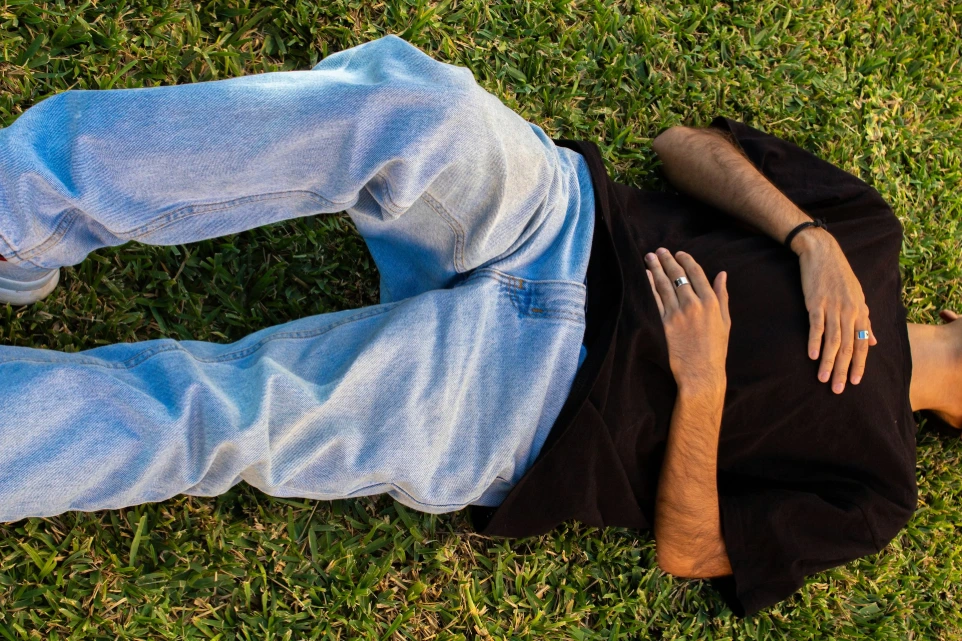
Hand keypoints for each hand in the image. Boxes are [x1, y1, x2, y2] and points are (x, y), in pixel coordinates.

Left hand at [645, 247, 730, 393]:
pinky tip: (645, 275)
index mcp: (711, 303)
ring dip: (656, 268)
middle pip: (678, 276)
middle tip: (660, 250)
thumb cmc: (715, 349)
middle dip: (668, 260)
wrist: (701, 373)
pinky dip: (649, 285)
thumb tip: (722, 274)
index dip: (686, 260)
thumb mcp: (725, 321)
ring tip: (649, 257)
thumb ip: (722, 296)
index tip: (679, 253)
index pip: (696, 274)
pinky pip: (654, 300)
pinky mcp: (663, 324)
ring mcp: (677, 314)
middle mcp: (694, 305)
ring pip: (664, 284)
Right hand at [795, 231, 876, 393]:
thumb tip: (874, 341)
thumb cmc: (839, 276)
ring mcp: (833, 308)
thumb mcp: (858, 297)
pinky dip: (814, 341)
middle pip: (849, 347)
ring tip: (822, 378)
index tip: (855, 382)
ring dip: (827, 361)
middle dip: (843, 370)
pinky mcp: (816, 302)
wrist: (822, 253)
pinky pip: (816, 326)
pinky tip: (811, 355)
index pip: (863, 344)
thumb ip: (866, 321)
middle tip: (837, 389)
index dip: (860, 364)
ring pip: (833, 341)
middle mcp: (850, 312)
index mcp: (860, 312)